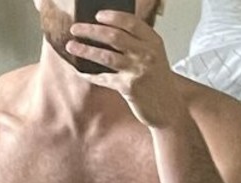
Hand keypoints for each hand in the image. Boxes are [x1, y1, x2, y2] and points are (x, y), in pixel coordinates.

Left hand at [67, 11, 185, 129]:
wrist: (168, 108)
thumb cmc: (158, 82)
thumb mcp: (154, 56)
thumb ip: (137, 44)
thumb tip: (107, 33)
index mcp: (153, 41)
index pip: (130, 22)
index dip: (112, 17)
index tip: (97, 15)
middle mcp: (146, 53)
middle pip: (114, 37)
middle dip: (91, 31)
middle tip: (75, 28)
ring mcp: (138, 71)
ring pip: (106, 56)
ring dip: (86, 50)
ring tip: (71, 46)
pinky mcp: (129, 88)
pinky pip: (105, 79)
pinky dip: (91, 75)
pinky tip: (81, 72)